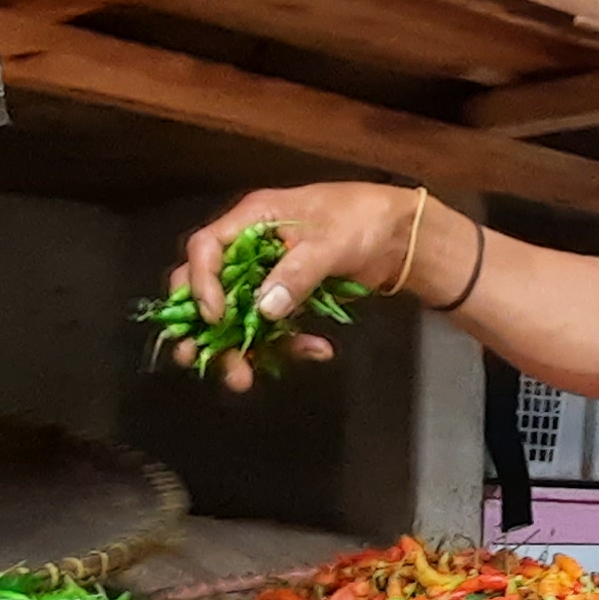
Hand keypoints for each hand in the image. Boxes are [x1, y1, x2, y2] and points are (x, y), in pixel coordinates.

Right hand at [168, 184, 427, 389]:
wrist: (401, 235)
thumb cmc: (363, 220)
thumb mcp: (331, 242)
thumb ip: (297, 273)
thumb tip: (264, 309)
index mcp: (253, 220)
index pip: (206, 249)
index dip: (201, 283)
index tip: (214, 317)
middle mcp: (251, 248)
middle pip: (209, 288)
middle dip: (203, 326)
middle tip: (198, 358)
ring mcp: (268, 276)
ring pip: (237, 317)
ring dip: (238, 348)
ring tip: (243, 379)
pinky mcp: (288, 299)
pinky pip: (274, 329)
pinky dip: (287, 346)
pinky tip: (317, 351)